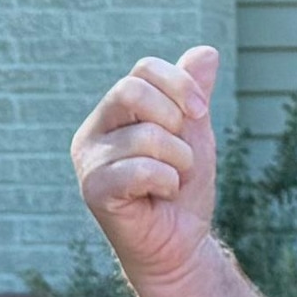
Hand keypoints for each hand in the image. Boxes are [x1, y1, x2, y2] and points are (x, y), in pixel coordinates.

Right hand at [71, 48, 222, 294]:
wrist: (180, 245)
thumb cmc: (182, 191)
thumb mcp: (194, 134)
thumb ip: (194, 94)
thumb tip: (206, 52)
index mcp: (114, 113)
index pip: (142, 70)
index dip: (179, 84)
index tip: (200, 112)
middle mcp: (94, 132)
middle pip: (133, 90)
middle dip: (175, 119)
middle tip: (183, 154)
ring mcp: (89, 161)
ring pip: (147, 135)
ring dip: (178, 161)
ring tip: (172, 182)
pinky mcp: (93, 190)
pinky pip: (140, 168)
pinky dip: (166, 181)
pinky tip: (160, 196)